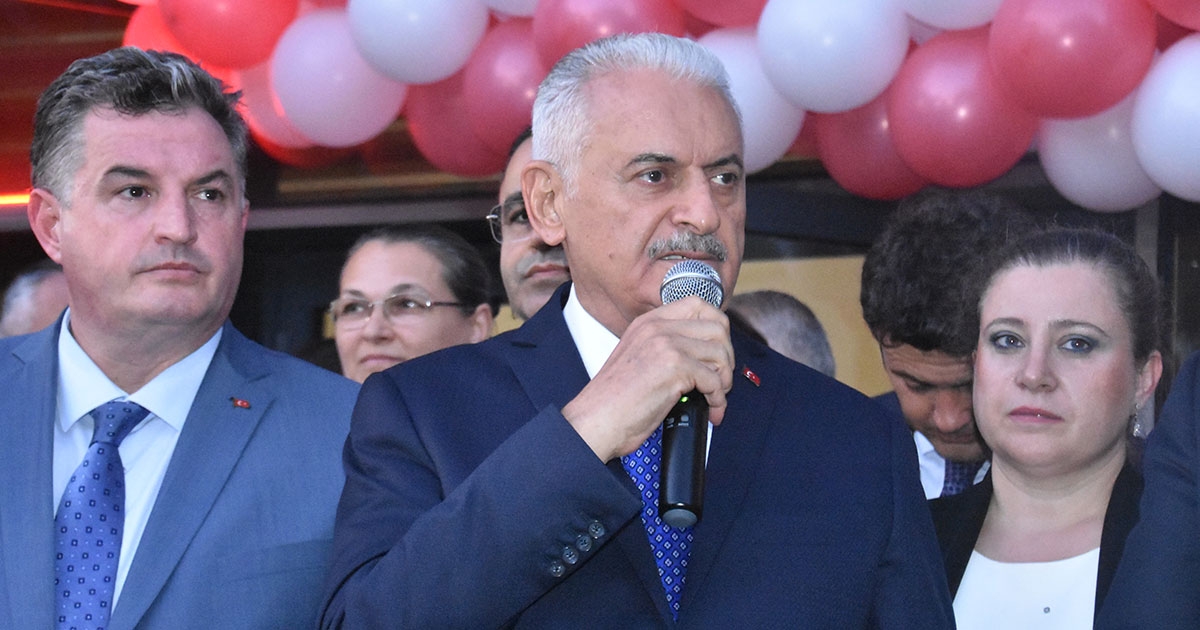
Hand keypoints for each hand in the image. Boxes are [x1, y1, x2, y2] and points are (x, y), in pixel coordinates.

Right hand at [563, 296, 733, 462]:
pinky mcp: (674, 367)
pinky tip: (711, 410)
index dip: (717, 329)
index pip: (699, 305)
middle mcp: (657, 328)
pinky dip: (718, 399)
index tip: (716, 353)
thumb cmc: (614, 400)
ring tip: (715, 397)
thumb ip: (664, 347)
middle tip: (720, 379)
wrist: (595, 420)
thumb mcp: (638, 358)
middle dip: (726, 357)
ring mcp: (666, 345)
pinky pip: (714, 380)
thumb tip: (702, 354)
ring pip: (720, 353)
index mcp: (648, 322)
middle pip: (717, 327)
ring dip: (724, 380)